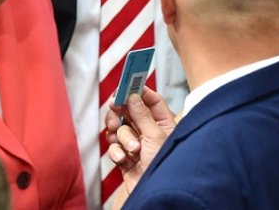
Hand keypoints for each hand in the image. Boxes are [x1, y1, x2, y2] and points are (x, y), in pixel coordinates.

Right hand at [105, 87, 176, 208]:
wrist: (152, 195)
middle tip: (115, 107)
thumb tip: (133, 96)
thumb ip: (142, 114)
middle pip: (129, 111)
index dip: (138, 90)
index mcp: (164, 124)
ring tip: (132, 149)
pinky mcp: (125, 156)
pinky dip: (117, 152)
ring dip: (122, 138)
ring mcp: (136, 143)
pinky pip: (114, 146)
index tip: (127, 83)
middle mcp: (149, 131)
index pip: (151, 100)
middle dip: (122, 112)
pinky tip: (124, 159)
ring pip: (119, 128)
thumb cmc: (163, 168)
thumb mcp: (154, 137)